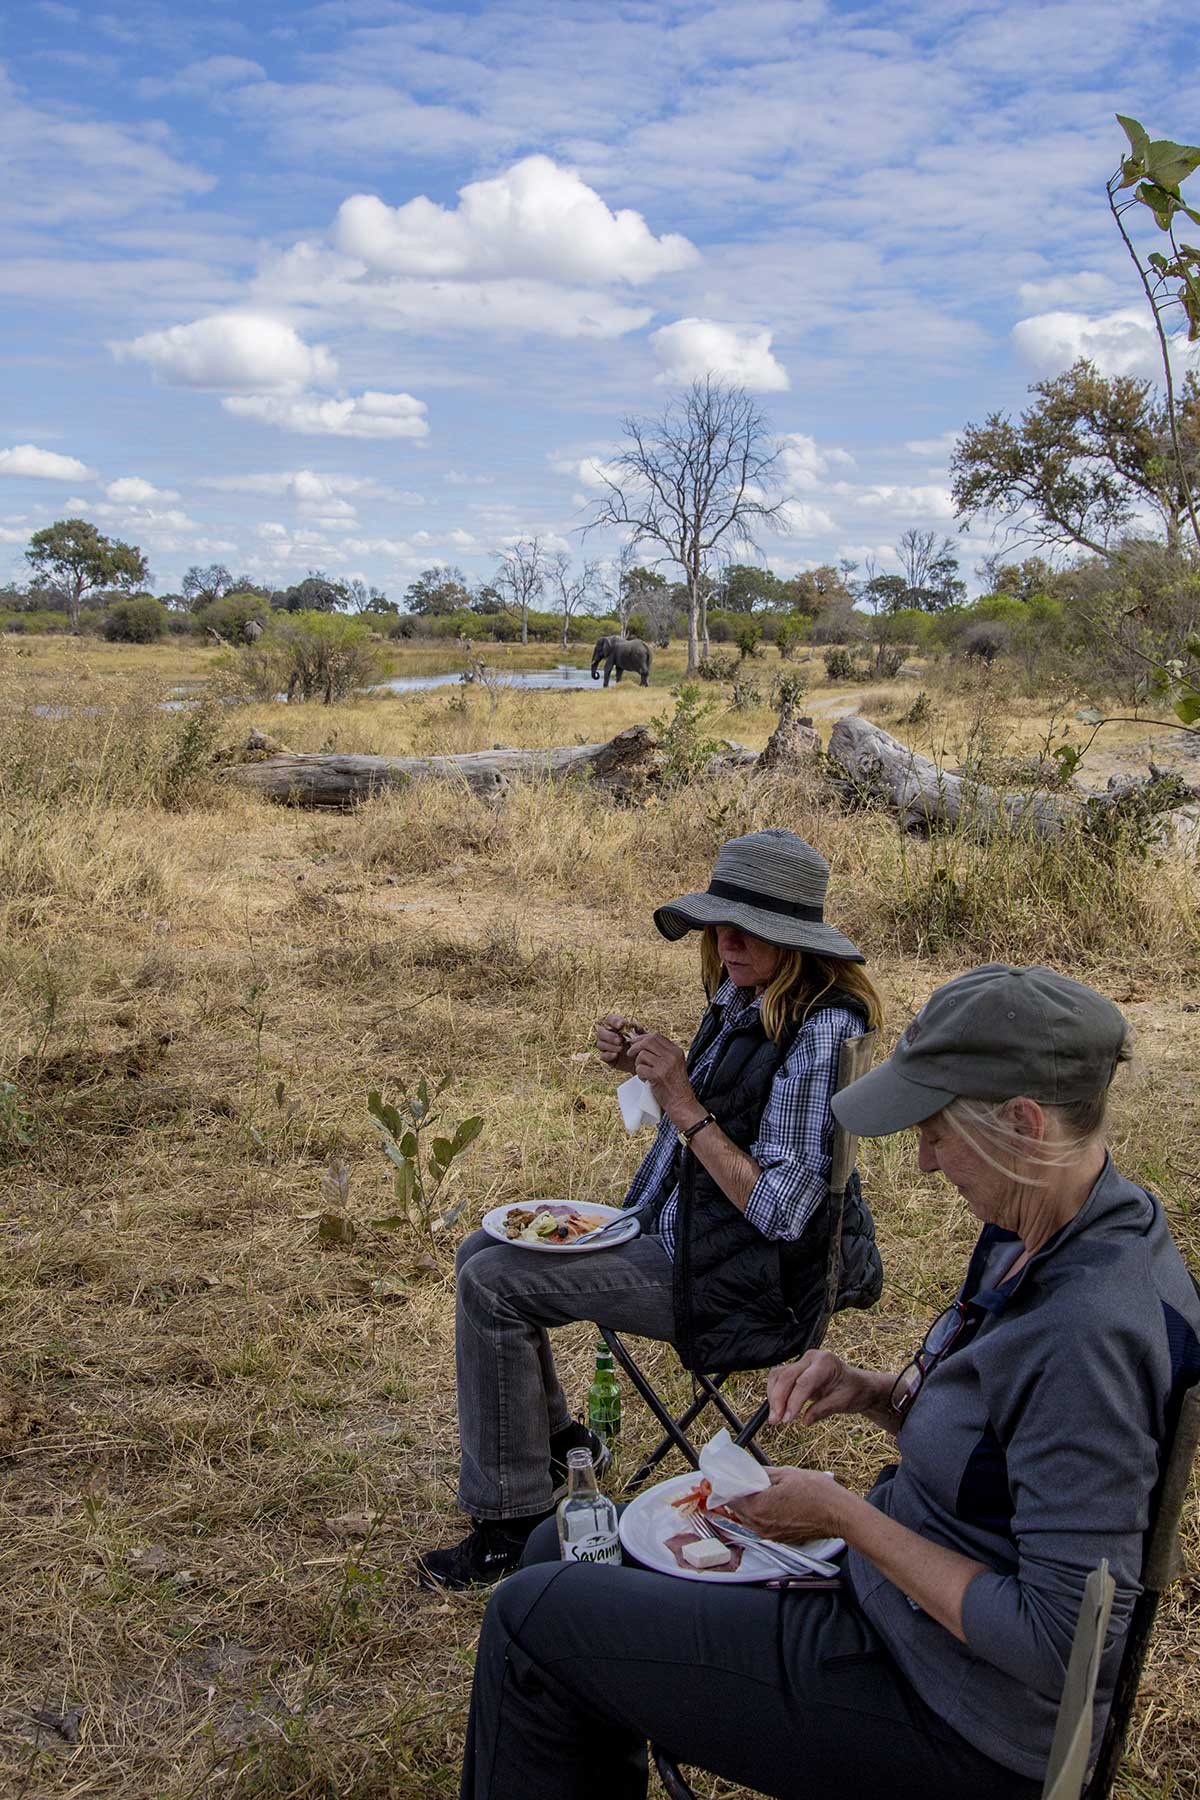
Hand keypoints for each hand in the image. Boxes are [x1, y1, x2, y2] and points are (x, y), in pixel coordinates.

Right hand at [596, 1012, 642, 1074]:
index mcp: (616, 1027)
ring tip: (621, 1048)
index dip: (614, 1020)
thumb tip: (632, 1024)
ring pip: (599, 1044)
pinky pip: (602, 1056)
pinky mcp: (607, 1058)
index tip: (622, 1024)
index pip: (609, 1019)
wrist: (643, 1061)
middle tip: (620, 1040)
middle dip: (609, 1036)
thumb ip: (639, 1029)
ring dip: (609, 1045)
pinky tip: (616, 1055)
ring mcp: (606, 1047)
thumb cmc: (642, 1046)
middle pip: (600, 1032)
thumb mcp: (643, 1037)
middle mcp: (608, 1036)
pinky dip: (608, 1055)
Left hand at [629, 1031, 695, 1119]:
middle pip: (648, 1041)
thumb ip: (664, 1054)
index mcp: (676, 1051)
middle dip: (635, 1046)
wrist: (682, 1103)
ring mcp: (665, 1065)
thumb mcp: (675, 1065)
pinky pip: (640, 1068)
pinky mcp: (657, 1076)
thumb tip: (644, 1042)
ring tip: (643, 1073)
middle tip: (630, 1053)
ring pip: (642, 1055)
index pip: (656, 1036)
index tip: (635, 1043)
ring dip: (638, 1063)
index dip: (643, 1038)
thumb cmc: (676, 1086)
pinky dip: (639, 1074)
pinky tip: (645, 1080)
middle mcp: (672, 1056)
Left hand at [731, 1468, 846, 1542]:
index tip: (726, 1477)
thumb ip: (764, 1474)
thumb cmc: (818, 1494)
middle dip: (737, 1494)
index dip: (727, 1485)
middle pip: (737, 1509)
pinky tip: (771, 1500)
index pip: (730, 1497)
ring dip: (749, 1504)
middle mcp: (761, 1526)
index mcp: (759, 1508)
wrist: (839, 1514)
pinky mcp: (779, 1538)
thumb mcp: (787, 1474)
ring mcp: (770, 1534)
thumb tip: (751, 1472)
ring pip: (748, 1518)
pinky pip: (761, 1524)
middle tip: (741, 1479)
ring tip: (757, 1488)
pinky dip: (761, 1513)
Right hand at [766, 1350, 875, 1426]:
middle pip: (786, 1376)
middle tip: (775, 1421)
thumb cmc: (854, 1391)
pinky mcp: (795, 1370)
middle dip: (778, 1399)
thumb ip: (824, 1410)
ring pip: (778, 1376)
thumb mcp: (844, 1402)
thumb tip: (805, 1421)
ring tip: (774, 1418)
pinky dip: (774, 1394)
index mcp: (826, 1362)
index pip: (804, 1381)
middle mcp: (811, 1358)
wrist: (857, 1385)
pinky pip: (778, 1379)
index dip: (793, 1401)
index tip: (787, 1419)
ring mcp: (802, 1362)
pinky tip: (776, 1409)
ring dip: (773, 1397)